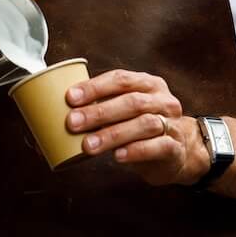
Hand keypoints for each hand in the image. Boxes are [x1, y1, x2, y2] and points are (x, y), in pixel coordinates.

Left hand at [65, 69, 209, 186]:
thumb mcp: (127, 112)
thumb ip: (102, 109)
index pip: (121, 79)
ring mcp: (172, 123)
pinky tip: (118, 157)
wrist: (179, 152)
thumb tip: (56, 118)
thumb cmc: (143, 130)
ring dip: (112, 134)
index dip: (95, 87)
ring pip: (143, 124)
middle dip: (99, 112)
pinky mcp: (174, 147)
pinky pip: (157, 146)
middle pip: (131, 101)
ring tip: (88, 146)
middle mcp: (162, 100)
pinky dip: (136, 151)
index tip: (70, 98)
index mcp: (148, 84)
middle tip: (73, 123)